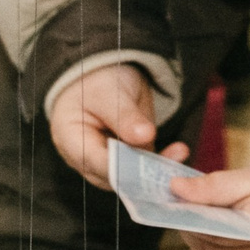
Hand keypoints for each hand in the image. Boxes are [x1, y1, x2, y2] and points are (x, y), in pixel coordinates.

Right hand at [48, 64, 185, 188]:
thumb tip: (144, 136)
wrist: (106, 74)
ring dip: (156, 168)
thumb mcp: (109, 92)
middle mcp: (86, 158)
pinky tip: (179, 152)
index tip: (143, 166)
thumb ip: (124, 116)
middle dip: (141, 171)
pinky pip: (143, 167)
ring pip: (131, 175)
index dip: (119, 166)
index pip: (94, 160)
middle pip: (113, 174)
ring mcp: (108, 162)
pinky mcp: (128, 160)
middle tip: (167, 163)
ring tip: (179, 152)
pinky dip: (161, 161)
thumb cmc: (97, 81)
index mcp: (70, 139)